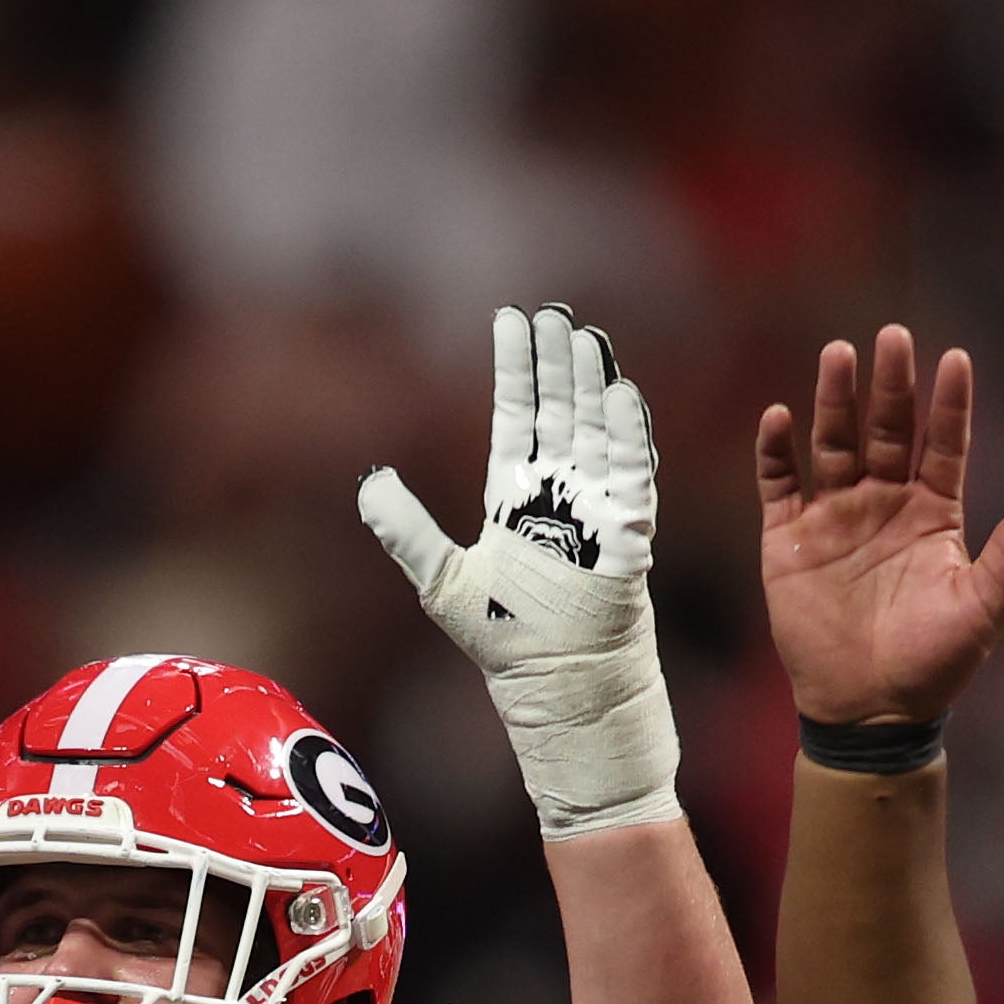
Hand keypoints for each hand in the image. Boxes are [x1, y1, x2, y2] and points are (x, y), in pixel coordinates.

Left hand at [358, 306, 679, 839]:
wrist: (560, 692)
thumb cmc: (506, 646)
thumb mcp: (441, 582)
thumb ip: (405, 528)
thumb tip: (370, 479)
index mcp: (516, 501)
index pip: (517, 419)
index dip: (515, 370)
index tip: (510, 320)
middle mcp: (560, 499)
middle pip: (562, 414)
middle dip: (557, 363)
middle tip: (555, 311)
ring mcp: (598, 514)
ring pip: (598, 432)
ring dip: (593, 384)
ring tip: (587, 335)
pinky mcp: (629, 535)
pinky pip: (633, 474)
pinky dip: (628, 433)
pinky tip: (621, 391)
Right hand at [755, 326, 1003, 731]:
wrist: (871, 711)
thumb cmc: (935, 663)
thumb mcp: (985, 605)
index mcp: (934, 513)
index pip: (943, 444)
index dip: (949, 403)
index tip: (955, 358)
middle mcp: (885, 504)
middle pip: (888, 429)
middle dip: (890, 384)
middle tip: (891, 337)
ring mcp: (835, 517)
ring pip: (834, 444)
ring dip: (835, 400)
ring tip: (839, 355)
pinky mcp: (790, 541)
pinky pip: (780, 485)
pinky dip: (776, 452)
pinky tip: (780, 418)